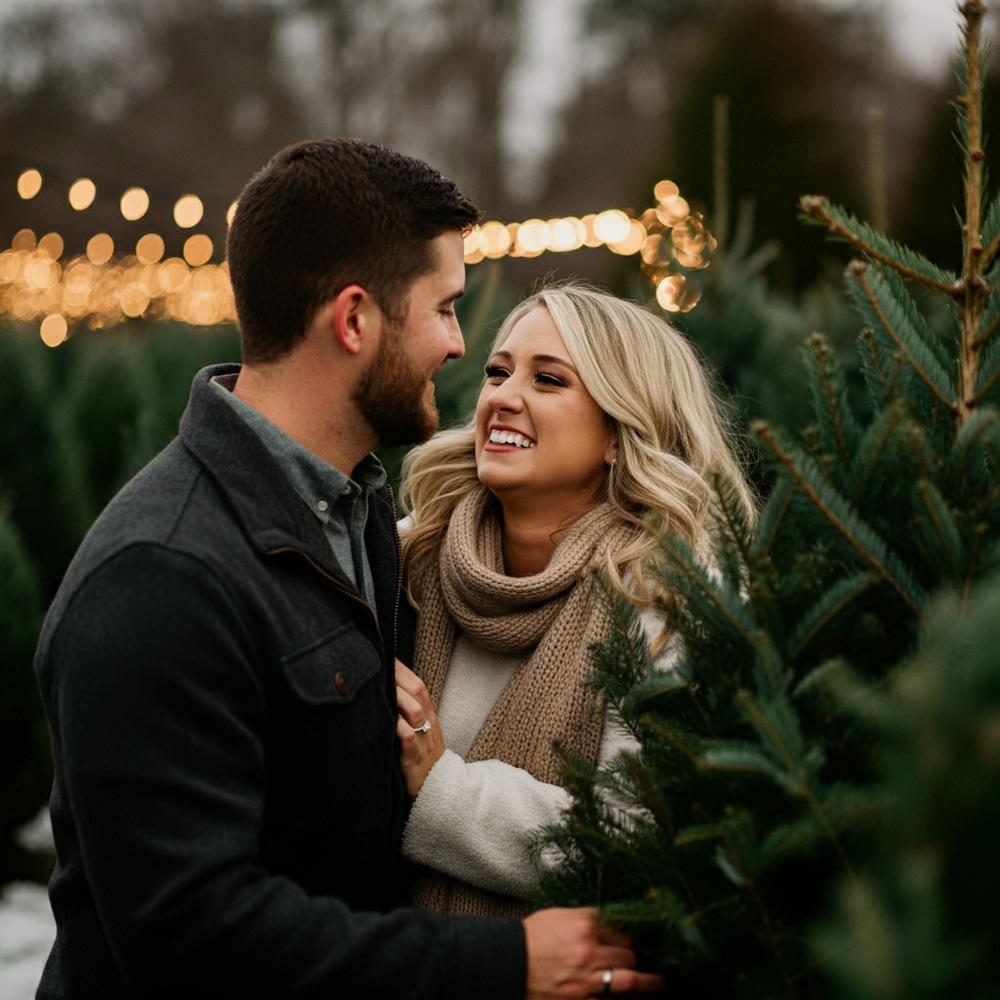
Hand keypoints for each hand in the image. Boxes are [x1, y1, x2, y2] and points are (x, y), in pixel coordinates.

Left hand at [395, 659, 444, 796]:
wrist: (440, 792)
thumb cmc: (422, 758)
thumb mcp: (420, 732)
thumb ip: (407, 713)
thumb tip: (386, 692)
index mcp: (429, 715)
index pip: (418, 684)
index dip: (402, 669)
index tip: (384, 656)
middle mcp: (428, 724)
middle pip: (418, 691)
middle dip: (398, 676)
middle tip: (378, 665)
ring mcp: (423, 741)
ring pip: (415, 711)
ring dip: (398, 697)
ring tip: (382, 686)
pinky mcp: (414, 760)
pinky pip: (408, 739)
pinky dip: (399, 726)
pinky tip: (387, 719)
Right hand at [522, 908, 662, 998]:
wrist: (507, 962)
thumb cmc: (530, 937)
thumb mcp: (558, 916)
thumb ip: (585, 918)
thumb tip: (607, 921)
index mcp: (584, 925)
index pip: (621, 926)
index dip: (626, 932)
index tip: (630, 935)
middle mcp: (590, 951)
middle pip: (628, 952)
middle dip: (632, 954)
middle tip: (635, 956)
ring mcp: (586, 979)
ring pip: (628, 979)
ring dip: (646, 981)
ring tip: (658, 981)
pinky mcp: (580, 999)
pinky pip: (605, 999)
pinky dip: (614, 996)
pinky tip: (623, 994)